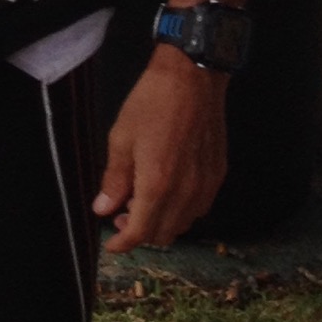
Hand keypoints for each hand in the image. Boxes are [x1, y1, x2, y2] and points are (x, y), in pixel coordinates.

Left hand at [92, 48, 227, 253]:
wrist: (192, 78)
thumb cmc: (151, 104)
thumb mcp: (121, 139)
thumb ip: (113, 180)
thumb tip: (103, 209)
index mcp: (158, 185)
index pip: (140, 232)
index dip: (123, 243)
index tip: (111, 244)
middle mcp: (187, 192)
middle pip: (164, 234)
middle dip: (140, 232)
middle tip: (122, 213)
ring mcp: (206, 185)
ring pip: (184, 224)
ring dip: (162, 222)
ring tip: (143, 199)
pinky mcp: (218, 175)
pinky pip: (199, 208)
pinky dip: (181, 210)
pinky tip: (168, 190)